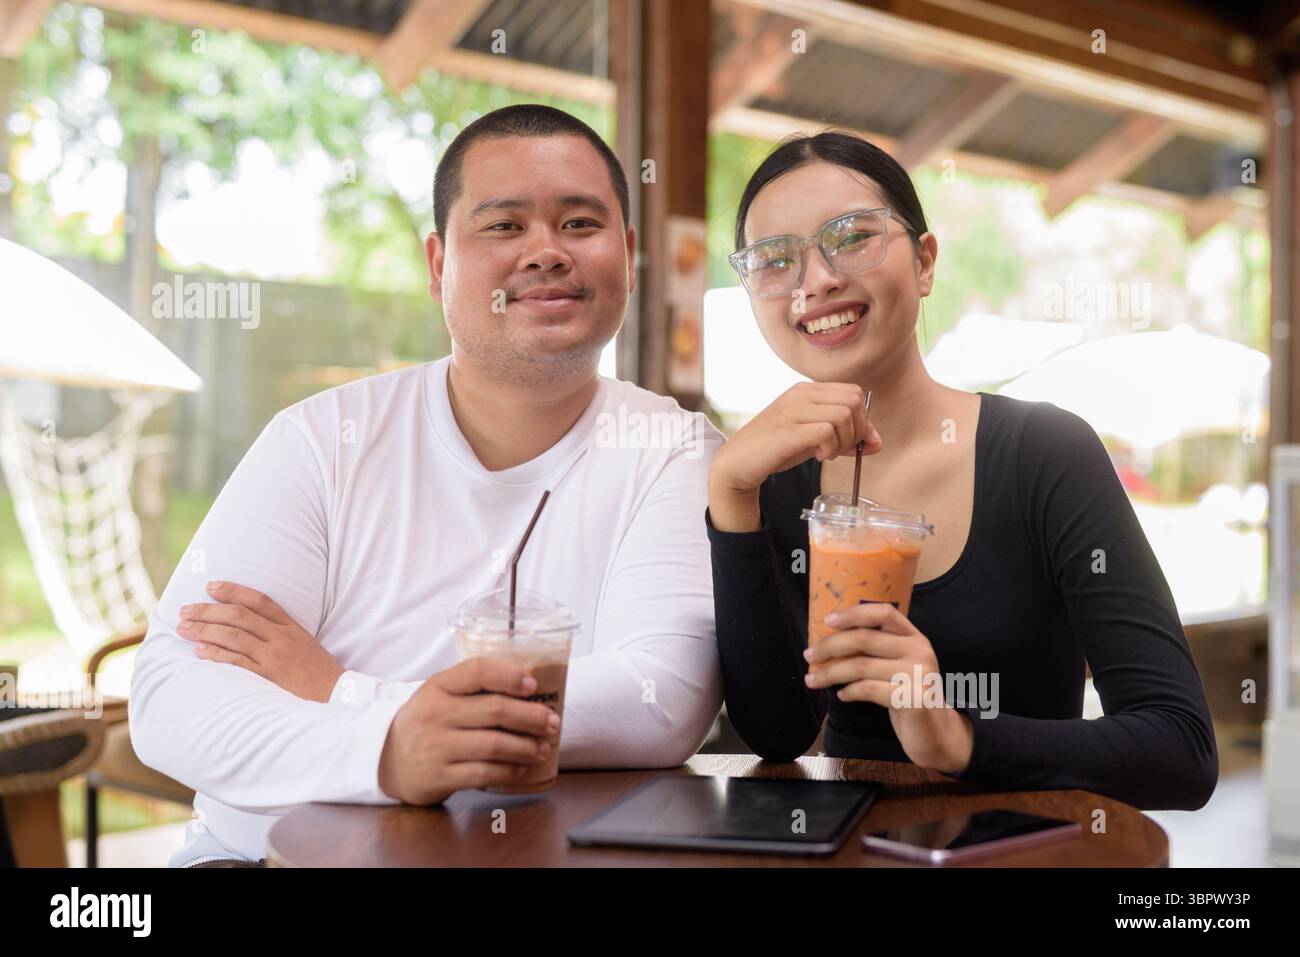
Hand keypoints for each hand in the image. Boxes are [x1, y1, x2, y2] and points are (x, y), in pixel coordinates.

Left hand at [177, 580, 343, 702]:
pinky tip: (199, 650)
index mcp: (292, 627)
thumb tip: (246, 626)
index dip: (233, 590)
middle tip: (185, 610)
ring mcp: (275, 657)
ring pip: (233, 636)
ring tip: (184, 628)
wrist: (337, 697)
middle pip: (239, 616)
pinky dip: (215, 654)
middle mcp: (282, 638)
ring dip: (204, 630)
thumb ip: (280, 633)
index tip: (211, 586)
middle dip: (208, 611)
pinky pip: (236, 662)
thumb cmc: (318, 673)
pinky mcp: (268, 678)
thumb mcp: (304, 644)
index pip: (259, 600)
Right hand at [377, 657, 559, 804]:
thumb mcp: (440, 695)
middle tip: (552, 722)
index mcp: (438, 686)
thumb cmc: (426, 722)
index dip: (510, 675)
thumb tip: (531, 691)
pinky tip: (522, 767)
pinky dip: (510, 770)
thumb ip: (474, 689)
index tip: (534, 685)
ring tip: (543, 747)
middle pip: (495, 710)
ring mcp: (435, 746)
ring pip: (494, 744)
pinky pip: (484, 773)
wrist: (385, 759)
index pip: (477, 670)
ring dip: (527, 746)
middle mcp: (435, 714)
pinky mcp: (438, 776)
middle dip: (532, 716)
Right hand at [707, 382, 880, 530]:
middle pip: (854, 400)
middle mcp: (800, 393)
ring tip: (827, 453)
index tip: (853, 443)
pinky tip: (818, 456)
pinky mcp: (787, 429)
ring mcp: (792, 409)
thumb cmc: (777, 449)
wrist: (739, 462)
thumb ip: (846, 437)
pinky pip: (826, 431)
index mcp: (807, 390)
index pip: (854, 393)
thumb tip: (878, 442)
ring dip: (844, 441)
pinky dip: (831, 448)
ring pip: (843, 414)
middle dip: (857, 430)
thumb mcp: (815, 440)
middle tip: (840, 449)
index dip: (862, 420)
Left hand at [802, 602, 973, 774]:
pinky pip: (869, 689)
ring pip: (861, 665)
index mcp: (915, 638)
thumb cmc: (908, 696)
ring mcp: (919, 675)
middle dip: (830, 646)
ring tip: (813, 679)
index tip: (827, 621)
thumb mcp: (897, 667)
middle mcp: (920, 651)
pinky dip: (850, 691)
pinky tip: (841, 695)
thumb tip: (830, 641)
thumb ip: (876, 651)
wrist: (937, 733)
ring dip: (831, 672)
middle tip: (809, 654)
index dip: (853, 614)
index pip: (884, 613)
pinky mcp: (914, 700)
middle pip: (865, 638)